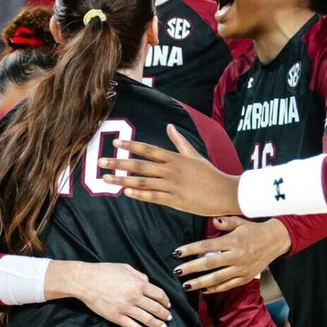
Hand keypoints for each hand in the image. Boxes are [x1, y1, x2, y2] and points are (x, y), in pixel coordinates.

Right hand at [54, 261, 172, 326]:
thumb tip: (148, 283)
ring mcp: (126, 308)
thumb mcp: (126, 268)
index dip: (165, 301)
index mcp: (139, 284)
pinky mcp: (117, 317)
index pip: (159, 294)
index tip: (168, 305)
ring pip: (147, 319)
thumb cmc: (104, 271)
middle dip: (164, 314)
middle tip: (168, 318)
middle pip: (155, 308)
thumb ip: (139, 275)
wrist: (86, 280)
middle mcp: (135, 297)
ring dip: (157, 324)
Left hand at [99, 124, 240, 216]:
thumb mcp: (194, 154)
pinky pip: (154, 197)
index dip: (131, 145)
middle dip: (119, 164)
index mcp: (174, 158)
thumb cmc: (209, 173)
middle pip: (140, 165)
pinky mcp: (176, 200)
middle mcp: (171, 170)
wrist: (226, 191)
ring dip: (123, 181)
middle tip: (100, 162)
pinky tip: (127, 193)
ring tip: (107, 179)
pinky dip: (140, 195)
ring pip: (143, 182)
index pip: (148, 149)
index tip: (115, 143)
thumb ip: (179, 141)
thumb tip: (169, 126)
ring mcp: (173, 185)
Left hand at [173, 217, 290, 293]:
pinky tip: (203, 290)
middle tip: (177, 271)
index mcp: (233, 241)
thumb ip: (225, 222)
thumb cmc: (253, 230)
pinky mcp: (245, 277)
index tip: (177, 253)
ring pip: (217, 278)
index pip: (207, 245)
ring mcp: (241, 268)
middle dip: (191, 268)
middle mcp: (236, 256)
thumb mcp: (240, 221)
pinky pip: (228, 285)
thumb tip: (213, 221)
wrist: (275, 241)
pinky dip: (215, 289)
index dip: (190, 249)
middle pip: (210, 263)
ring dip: (200, 282)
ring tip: (186, 285)